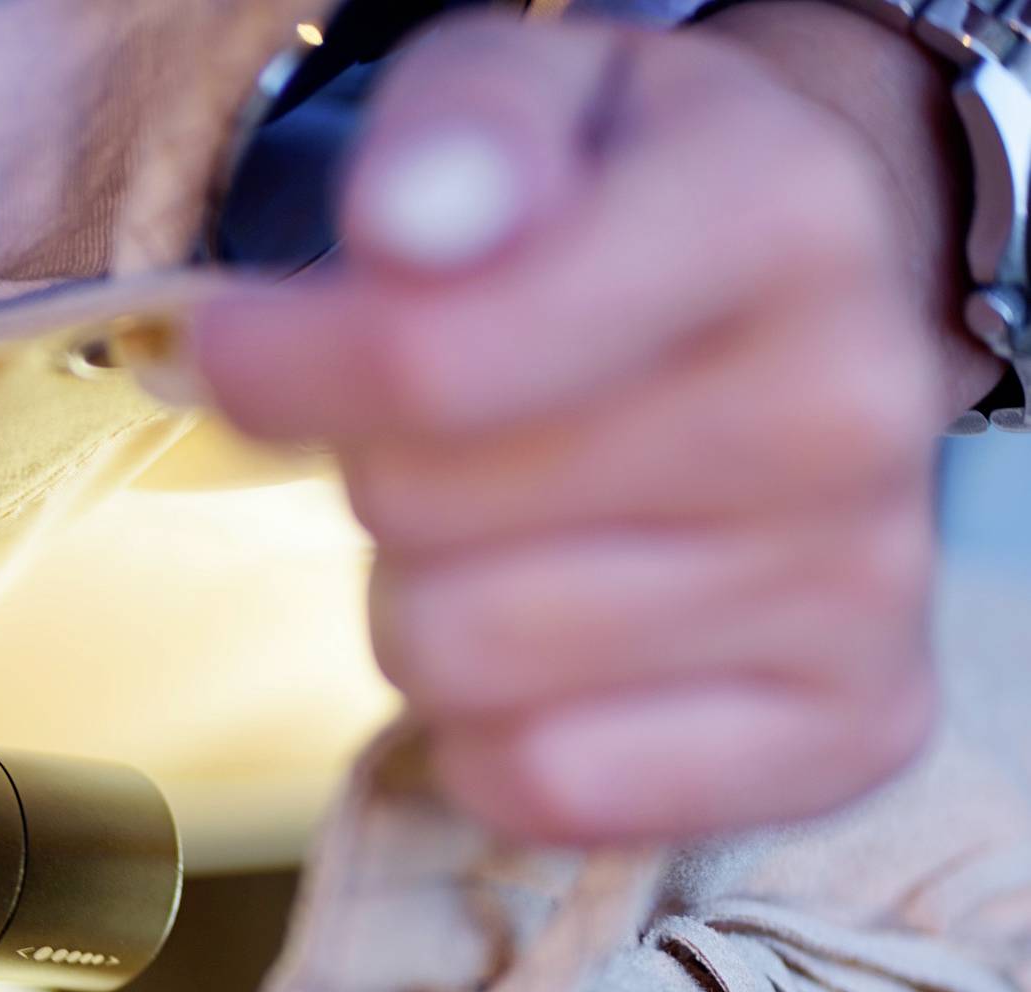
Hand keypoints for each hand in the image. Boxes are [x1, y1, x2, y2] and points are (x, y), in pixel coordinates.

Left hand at [183, 6, 983, 843]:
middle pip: (420, 520)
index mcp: (774, 219)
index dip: (281, 367)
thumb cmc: (615, 205)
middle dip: (376, 474)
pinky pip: (543, 787)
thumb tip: (412, 225)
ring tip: (501, 527)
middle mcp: (850, 411)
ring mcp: (865, 592)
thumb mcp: (523, 92)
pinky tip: (554, 647)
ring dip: (424, 604)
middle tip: (441, 432)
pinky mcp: (850, 735)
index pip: (427, 363)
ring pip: (460, 666)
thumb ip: (454, 134)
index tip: (239, 347)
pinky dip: (494, 735)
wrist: (805, 304)